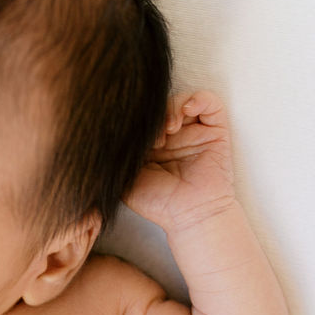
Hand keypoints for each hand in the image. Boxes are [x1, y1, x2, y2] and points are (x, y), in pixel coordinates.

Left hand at [122, 90, 236, 232]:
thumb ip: (114, 155)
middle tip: (151, 138)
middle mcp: (172, 135)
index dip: (135, 119)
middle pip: (160, 105)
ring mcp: (194, 131)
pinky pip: (209, 101)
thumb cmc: (157, 203)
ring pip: (182, 100)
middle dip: (152, 115)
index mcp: (150, 144)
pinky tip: (186, 112)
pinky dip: (197, 99)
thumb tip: (100, 133)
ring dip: (171, 108)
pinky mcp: (215, 130)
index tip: (132, 136)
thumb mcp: (124, 178)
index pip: (141, 117)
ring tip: (168, 129)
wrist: (189, 216)